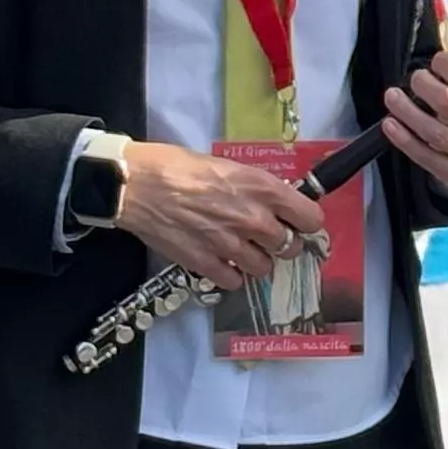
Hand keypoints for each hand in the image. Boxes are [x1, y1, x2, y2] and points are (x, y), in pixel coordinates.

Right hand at [111, 143, 324, 289]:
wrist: (136, 184)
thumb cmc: (178, 166)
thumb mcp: (228, 166)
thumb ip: (256, 189)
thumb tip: (274, 203)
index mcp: (263, 189)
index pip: (311, 218)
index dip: (306, 222)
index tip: (298, 223)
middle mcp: (253, 219)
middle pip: (290, 247)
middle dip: (281, 243)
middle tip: (265, 237)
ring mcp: (230, 245)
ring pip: (264, 268)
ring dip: (256, 261)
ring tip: (240, 250)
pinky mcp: (206, 264)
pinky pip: (234, 282)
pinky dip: (230, 275)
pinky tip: (219, 261)